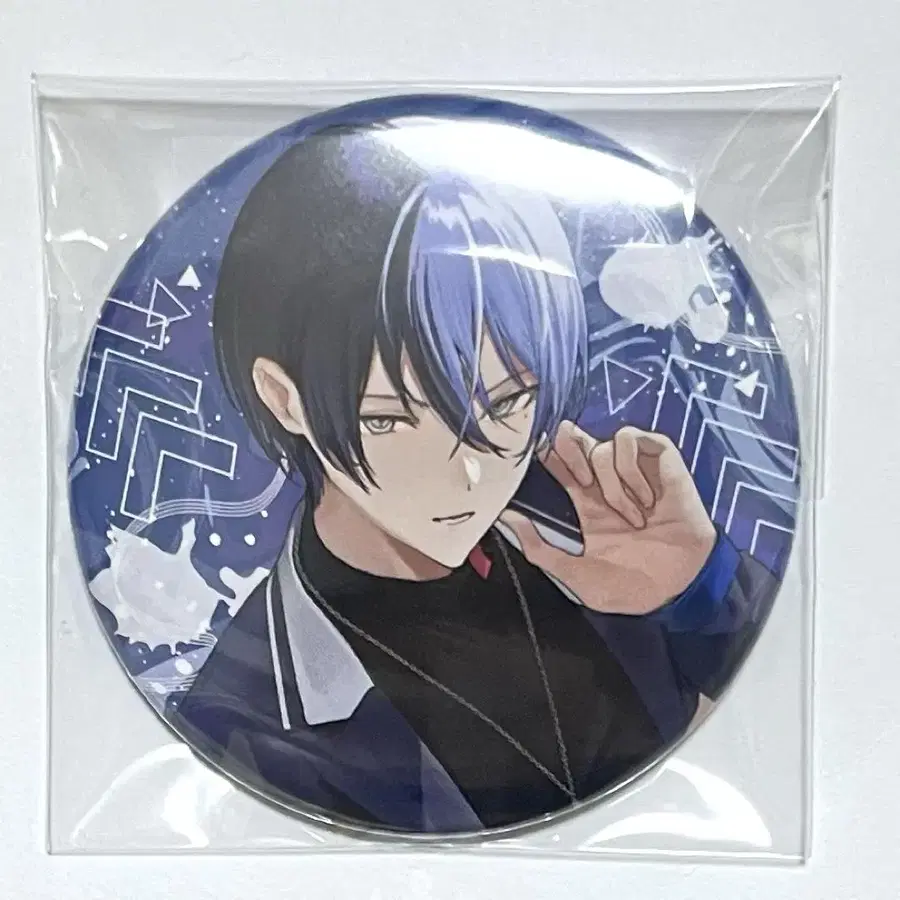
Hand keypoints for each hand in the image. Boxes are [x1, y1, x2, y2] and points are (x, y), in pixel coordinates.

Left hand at [501, 422, 716, 614]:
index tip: (539, 457)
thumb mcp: (574, 575)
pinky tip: (646, 498)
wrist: (677, 591)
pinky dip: (633, 467)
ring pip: (604, 445)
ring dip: (612, 481)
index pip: (560, 465)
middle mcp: (607, 483)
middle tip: (577, 477)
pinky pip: (635, 442)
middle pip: (578, 441)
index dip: (550, 456)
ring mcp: (635, 472)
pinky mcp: (662, 465)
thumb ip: (539, 549)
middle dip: (568, 447)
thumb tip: (507, 518)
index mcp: (586, 505)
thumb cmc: (629, 587)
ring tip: (631, 517)